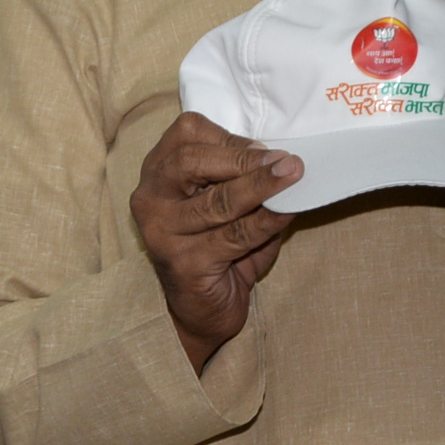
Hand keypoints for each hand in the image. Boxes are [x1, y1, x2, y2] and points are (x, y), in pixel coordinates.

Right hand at [131, 112, 298, 372]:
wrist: (202, 311)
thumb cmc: (217, 249)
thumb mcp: (224, 202)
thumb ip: (240, 177)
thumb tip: (283, 157)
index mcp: (158, 172)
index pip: (187, 133)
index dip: (230, 137)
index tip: (265, 149)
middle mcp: (150, 198)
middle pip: (190, 161)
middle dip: (242, 158)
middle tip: (285, 161)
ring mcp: (162, 232)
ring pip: (216, 201)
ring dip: (260, 187)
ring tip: (294, 176)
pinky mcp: (184, 263)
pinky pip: (233, 236)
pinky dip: (266, 222)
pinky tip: (287, 212)